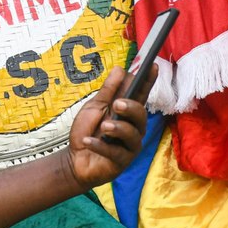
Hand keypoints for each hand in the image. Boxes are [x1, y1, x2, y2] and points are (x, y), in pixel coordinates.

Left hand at [64, 66, 148, 189]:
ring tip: (104, 126)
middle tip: (117, 104)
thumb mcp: (94, 107)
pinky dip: (100, 145)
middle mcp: (133, 128)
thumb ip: (107, 91)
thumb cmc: (88, 130)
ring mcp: (129, 146)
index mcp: (127, 112)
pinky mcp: (121, 162)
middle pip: (141, 115)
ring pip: (133, 135)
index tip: (153, 66)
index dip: (148, 81)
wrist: (74, 159)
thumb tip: (120, 69)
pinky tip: (88, 141)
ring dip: (118, 128)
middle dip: (131, 108)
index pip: (141, 95)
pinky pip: (115, 153)